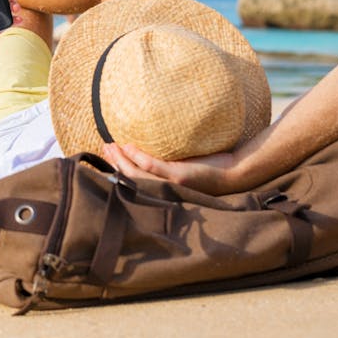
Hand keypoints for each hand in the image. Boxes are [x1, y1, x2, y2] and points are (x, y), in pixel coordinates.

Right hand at [101, 143, 245, 195]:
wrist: (233, 174)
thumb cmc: (209, 169)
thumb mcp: (183, 166)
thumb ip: (167, 162)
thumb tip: (153, 147)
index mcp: (162, 190)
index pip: (132, 182)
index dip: (116, 170)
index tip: (105, 155)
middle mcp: (162, 191)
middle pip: (129, 179)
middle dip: (114, 163)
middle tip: (103, 148)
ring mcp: (169, 184)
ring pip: (135, 174)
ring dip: (120, 160)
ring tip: (111, 145)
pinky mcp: (177, 176)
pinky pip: (152, 166)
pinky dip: (138, 157)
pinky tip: (129, 146)